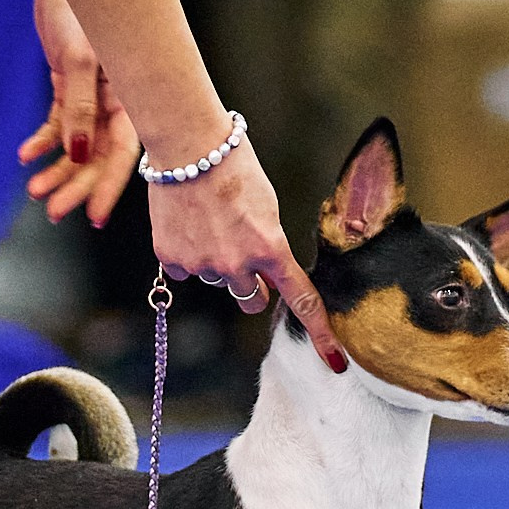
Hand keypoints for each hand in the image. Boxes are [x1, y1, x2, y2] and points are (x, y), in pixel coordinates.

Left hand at [20, 0, 140, 226]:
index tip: (94, 216)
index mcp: (132, 96)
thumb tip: (75, 154)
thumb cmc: (81, 10)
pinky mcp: (70, 86)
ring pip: (77, 146)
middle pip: (98, 156)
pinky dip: (43, 141)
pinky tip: (26, 155)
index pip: (124, 152)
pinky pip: (58, 124)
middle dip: (76, 185)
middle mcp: (117, 101)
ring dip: (57, 169)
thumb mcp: (79, 59)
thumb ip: (79, 107)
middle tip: (52, 211)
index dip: (111, 186)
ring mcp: (93, 96)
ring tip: (35, 189)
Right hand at [146, 143, 345, 371]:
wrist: (189, 146)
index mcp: (271, 248)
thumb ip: (268, 243)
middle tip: (243, 253)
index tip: (336, 362)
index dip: (321, 334)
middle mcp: (238, 264)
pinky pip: (186, 272)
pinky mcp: (172, 259)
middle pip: (252, 300)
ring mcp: (203, 265)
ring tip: (210, 222)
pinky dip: (188, 254)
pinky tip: (187, 225)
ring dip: (217, 263)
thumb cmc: (235, 167)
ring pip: (217, 282)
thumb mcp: (266, 206)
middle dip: (252, 286)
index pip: (302, 301)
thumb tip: (261, 265)